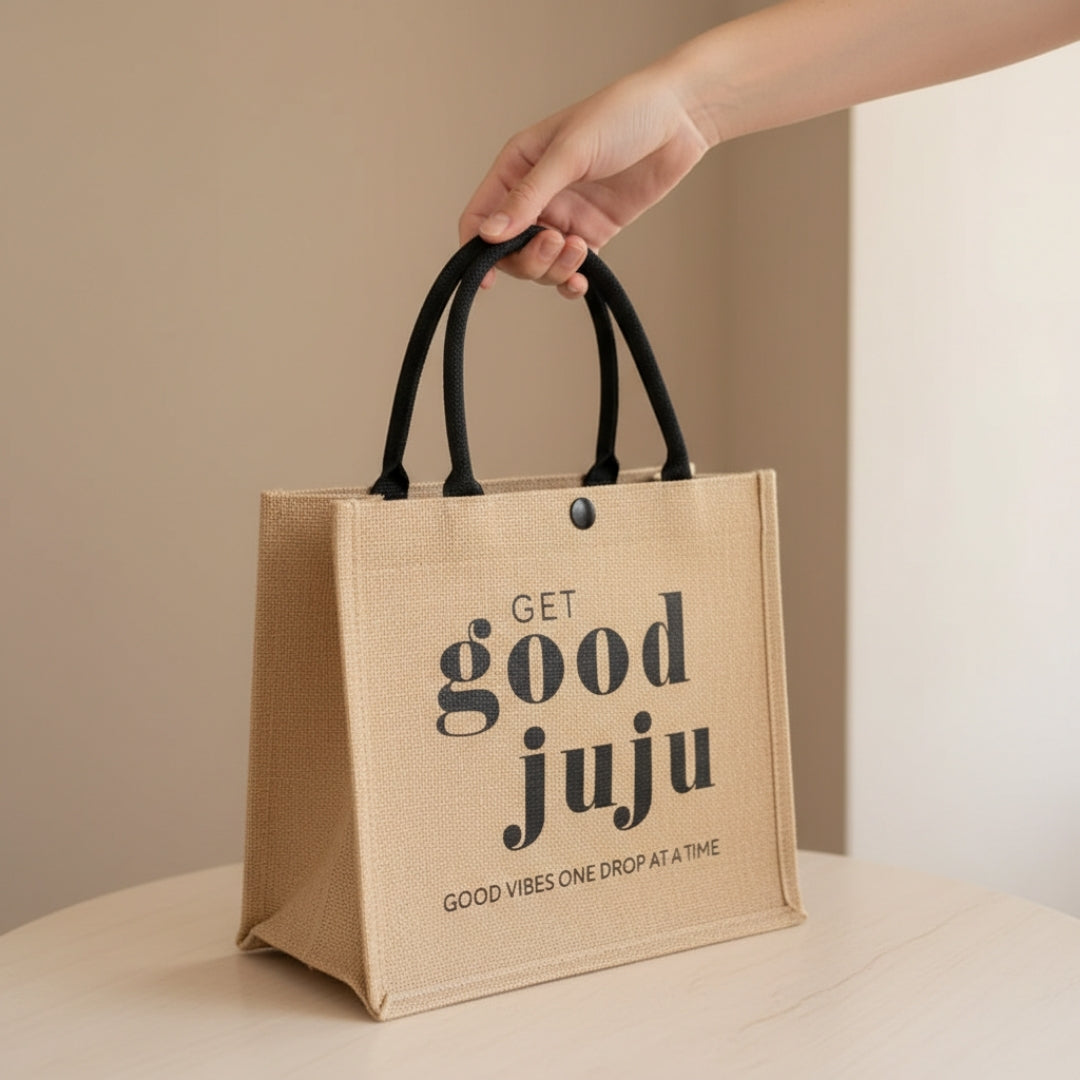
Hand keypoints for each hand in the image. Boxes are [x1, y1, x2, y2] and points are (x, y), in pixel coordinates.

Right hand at [459, 64, 711, 297]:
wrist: (679, 118)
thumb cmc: (621, 116)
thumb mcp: (569, 153)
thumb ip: (529, 197)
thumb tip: (488, 235)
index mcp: (517, 166)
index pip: (480, 216)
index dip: (476, 248)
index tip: (489, 275)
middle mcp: (536, 195)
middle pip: (508, 249)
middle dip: (526, 258)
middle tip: (555, 242)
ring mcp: (565, 216)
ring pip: (539, 263)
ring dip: (553, 268)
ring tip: (580, 248)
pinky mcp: (593, 233)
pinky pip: (570, 270)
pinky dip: (570, 281)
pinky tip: (581, 282)